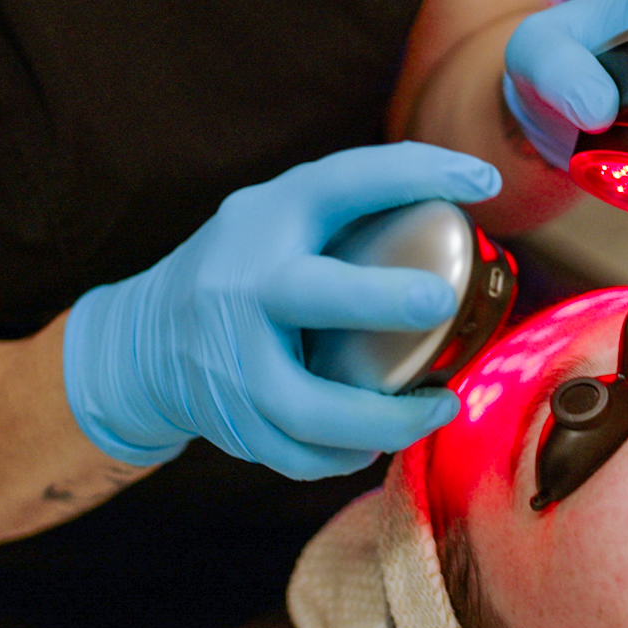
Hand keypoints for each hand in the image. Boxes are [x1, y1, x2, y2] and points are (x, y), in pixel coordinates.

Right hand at [63, 143, 502, 478]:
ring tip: (439, 406)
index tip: (483, 182)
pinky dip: (346, 454)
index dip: (414, 172)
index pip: (340, 183)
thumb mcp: (280, 218)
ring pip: (309, 408)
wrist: (145, 339)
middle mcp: (243, 288)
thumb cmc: (247, 269)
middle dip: (379, 299)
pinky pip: (299, 454)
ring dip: (386, 419)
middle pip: (307, 295)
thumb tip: (470, 195)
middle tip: (440, 303)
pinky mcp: (232, 421)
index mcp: (267, 222)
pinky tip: (377, 440)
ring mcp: (231, 362)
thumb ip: (351, 209)